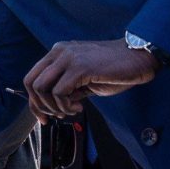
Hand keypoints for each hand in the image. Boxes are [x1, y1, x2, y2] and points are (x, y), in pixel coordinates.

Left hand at [23, 39, 160, 123]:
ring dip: (54, 107)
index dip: (34, 101)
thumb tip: (51, 107)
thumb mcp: (84, 79)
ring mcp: (67, 57)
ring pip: (42, 88)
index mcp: (57, 53)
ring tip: (72, 110)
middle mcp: (58, 52)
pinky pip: (60, 92)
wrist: (138, 58)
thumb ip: (66, 88)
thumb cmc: (114, 70)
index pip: (32, 77)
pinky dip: (66, 106)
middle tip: (57, 116)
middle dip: (40, 106)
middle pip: (31, 83)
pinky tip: (80, 106)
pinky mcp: (79, 67)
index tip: (44, 117)